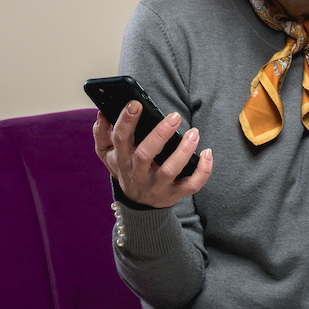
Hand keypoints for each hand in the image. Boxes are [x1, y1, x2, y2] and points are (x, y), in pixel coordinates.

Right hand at [93, 103, 212, 208]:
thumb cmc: (126, 169)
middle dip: (160, 134)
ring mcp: (156, 186)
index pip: (120, 139)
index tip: (136, 104)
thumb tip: (102, 113)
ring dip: (183, 151)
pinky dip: (203, 171)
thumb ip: (101, 133)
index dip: (127, 121)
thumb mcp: (108, 154)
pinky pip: (191, 185)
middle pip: (145, 154)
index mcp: (122, 159)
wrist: (138, 204)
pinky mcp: (174, 194)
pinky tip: (207, 153)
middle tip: (174, 116)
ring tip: (194, 133)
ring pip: (169, 170)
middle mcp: (137, 173)